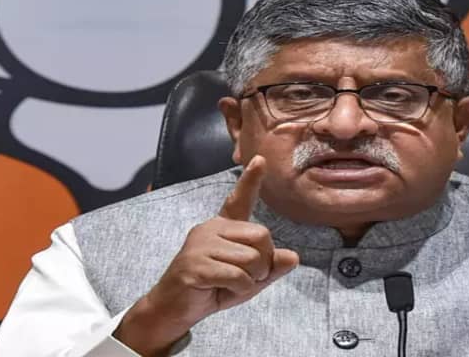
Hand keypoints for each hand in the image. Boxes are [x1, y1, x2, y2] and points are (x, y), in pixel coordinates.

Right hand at [114, 156, 299, 355]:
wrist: (175, 309)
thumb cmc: (213, 289)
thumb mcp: (249, 279)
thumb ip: (271, 267)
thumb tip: (293, 256)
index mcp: (223, 226)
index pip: (239, 199)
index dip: (251, 180)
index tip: (261, 160)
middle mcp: (211, 228)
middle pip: (262, 235)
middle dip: (264, 262)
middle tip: (249, 277)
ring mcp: (201, 245)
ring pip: (251, 258)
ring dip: (251, 279)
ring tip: (232, 285)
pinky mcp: (195, 265)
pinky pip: (237, 276)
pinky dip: (239, 288)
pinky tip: (223, 290)